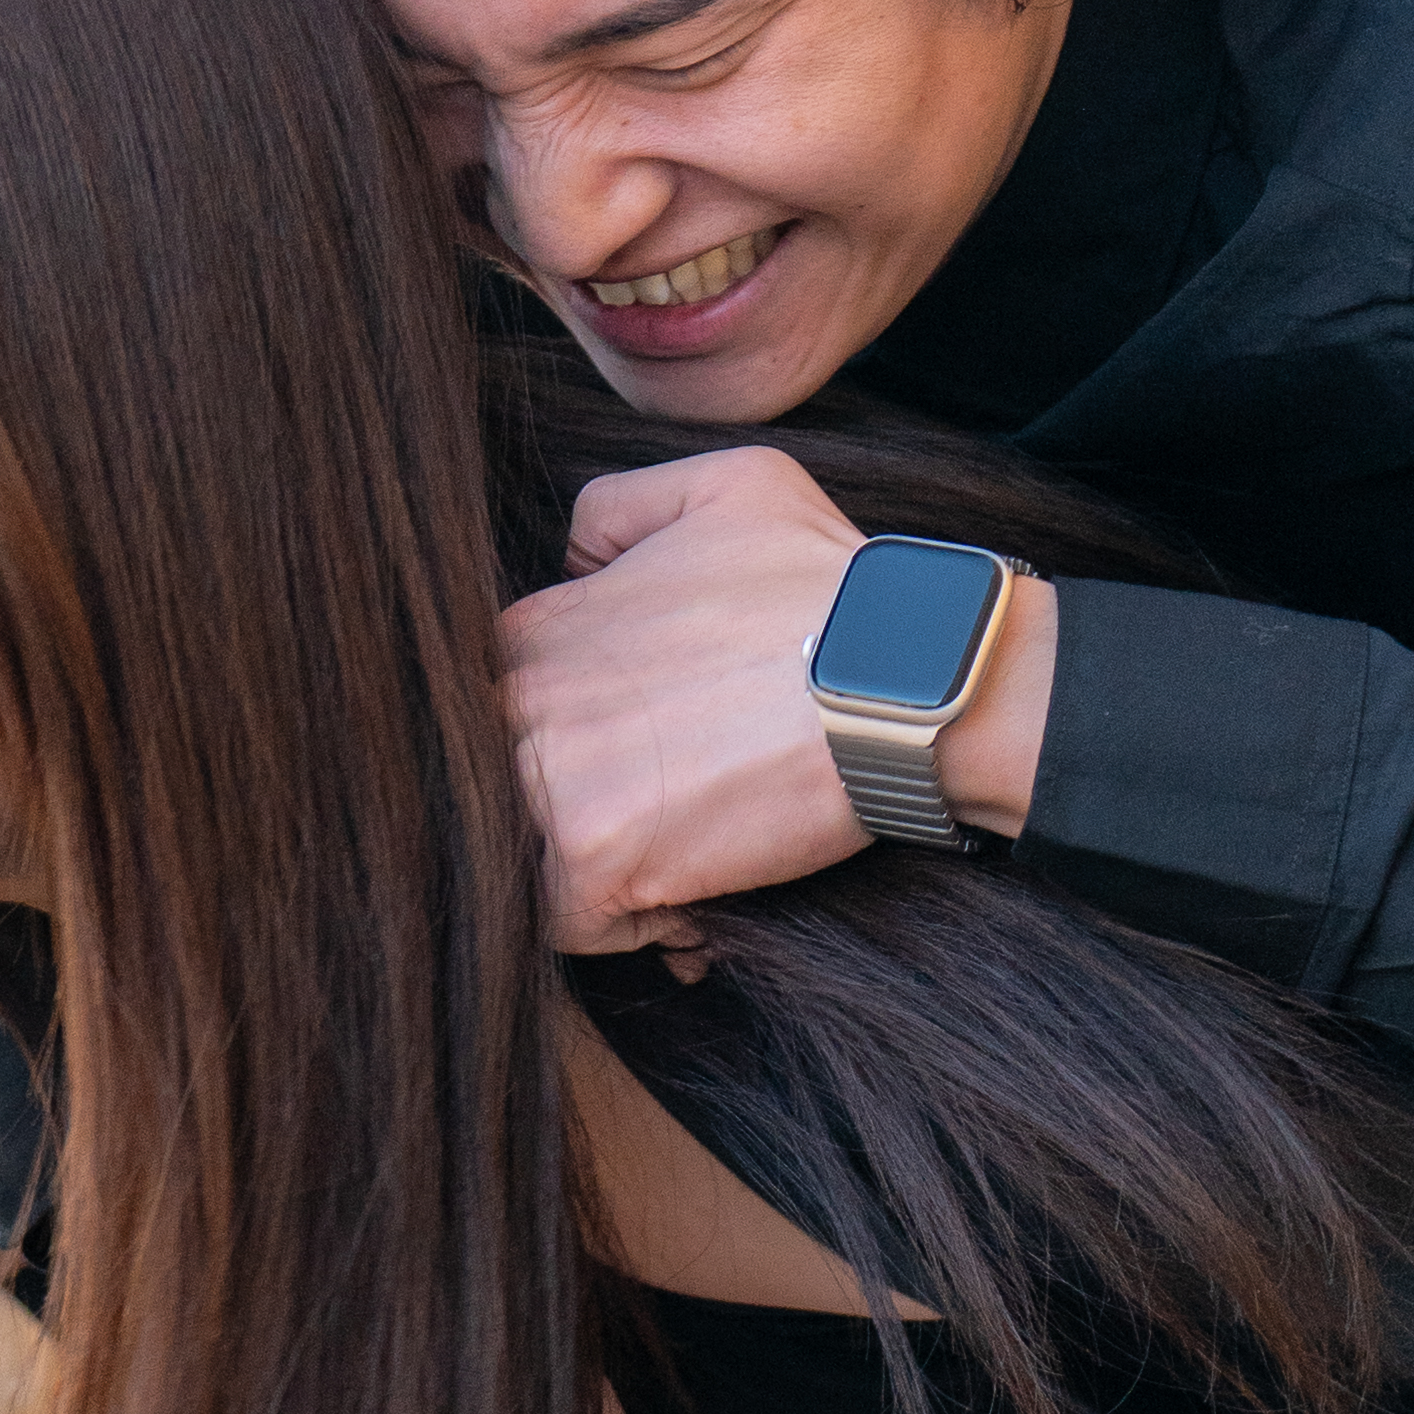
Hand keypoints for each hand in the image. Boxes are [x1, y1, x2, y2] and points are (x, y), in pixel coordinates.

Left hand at [503, 450, 1052, 946]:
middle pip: (518, 787)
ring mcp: (548, 779)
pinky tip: (693, 908)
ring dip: (603, 872)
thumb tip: (568, 563)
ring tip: (685, 866)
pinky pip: (570, 923)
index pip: (515, 711)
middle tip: (675, 817)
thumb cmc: (826, 585)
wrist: (898, 678)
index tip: (656, 756)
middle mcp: (520, 698)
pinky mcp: (588, 856)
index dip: (586, 742)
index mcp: (537, 626)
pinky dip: (632, 928)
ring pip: (533, 856)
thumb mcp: (725, 485)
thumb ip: (619, 510)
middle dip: (590, 810)